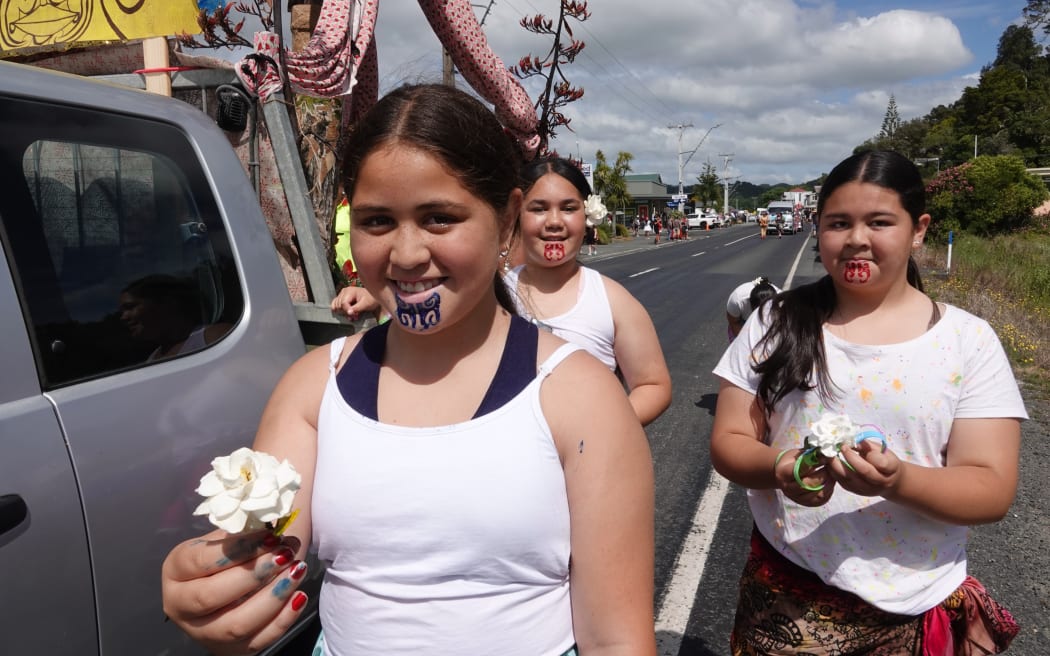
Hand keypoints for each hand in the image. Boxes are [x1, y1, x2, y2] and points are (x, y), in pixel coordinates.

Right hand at [161, 529, 308, 655]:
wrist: (234, 581)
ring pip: (235, 624)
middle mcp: (180, 606)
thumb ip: (248, 532)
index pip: (201, 561)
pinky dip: (282, 619)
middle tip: (284, 554)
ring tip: (297, 571)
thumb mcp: (230, 536)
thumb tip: (276, 532)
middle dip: (253, 574)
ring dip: (271, 598)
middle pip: (211, 596)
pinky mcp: (230, 650)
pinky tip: (299, 596)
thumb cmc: (233, 552)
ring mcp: (204, 633)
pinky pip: (258, 640)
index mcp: (175, 570)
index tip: (270, 535)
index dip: (238, 548)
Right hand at [330, 286, 378, 319]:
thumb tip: (349, 313)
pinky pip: (335, 304)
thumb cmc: (370, 299)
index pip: (343, 303)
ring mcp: (342, 294)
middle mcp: (344, 291)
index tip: (354, 316)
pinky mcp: (341, 298)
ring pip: (337, 306)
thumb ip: (357, 308)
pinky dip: (340, 310)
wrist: (373, 297)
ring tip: (353, 315)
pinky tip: (346, 313)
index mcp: (350, 291)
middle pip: (339, 305)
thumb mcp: (365, 304)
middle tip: (355, 316)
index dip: (347, 311)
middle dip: (347, 313)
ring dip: (344, 313)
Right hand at [773, 448, 835, 506]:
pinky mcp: (805, 503)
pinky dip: (828, 493)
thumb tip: (825, 454)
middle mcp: (787, 488)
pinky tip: (831, 484)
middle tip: (831, 468)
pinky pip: (819, 501)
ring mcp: (796, 497)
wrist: (785, 473)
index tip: (825, 458)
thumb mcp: (798, 454)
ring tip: (833, 476)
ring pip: (815, 494)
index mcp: (783, 473)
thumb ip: (809, 455)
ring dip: (827, 485)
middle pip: (806, 485)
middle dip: (822, 476)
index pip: (799, 470)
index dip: (814, 464)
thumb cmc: (793, 460)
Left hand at [827, 440, 902, 496]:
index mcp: (891, 468)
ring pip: (850, 479)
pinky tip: (830, 463)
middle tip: (838, 447)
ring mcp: (868, 489)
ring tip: (830, 454)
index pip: (880, 462)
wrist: (890, 482)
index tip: (850, 443)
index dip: (869, 451)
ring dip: (837, 465)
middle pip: (863, 471)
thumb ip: (868, 445)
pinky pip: (843, 483)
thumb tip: (852, 439)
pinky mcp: (856, 491)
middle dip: (848, 458)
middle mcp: (880, 481)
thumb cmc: (885, 461)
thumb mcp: (882, 450)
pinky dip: (834, 472)